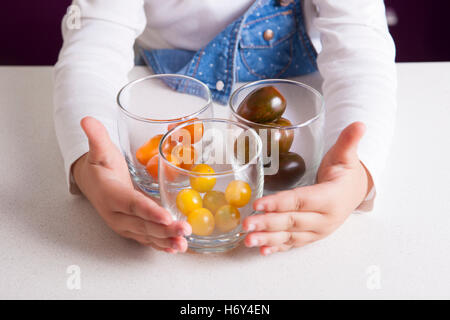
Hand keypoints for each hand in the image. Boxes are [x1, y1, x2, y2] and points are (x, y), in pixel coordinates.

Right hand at [72, 117, 190, 252]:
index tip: (166, 217)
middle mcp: (117, 214)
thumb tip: (86, 120)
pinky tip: (176, 248)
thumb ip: (96, 137)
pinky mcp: (131, 228)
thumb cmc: (99, 165)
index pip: (133, 204)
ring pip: (147, 234)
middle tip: (185, 230)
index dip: (149, 212)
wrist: (91, 182)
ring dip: (166, 240)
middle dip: (165, 229)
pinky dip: (161, 244)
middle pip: (143, 224)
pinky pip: (147, 238)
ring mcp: (124, 224)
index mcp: (111, 195)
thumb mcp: (98, 149)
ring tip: (184, 244)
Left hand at [243, 122, 372, 254]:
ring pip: (290, 236)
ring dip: (267, 239)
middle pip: (292, 221)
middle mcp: (324, 219)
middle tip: (246, 223)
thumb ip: (349, 141)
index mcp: (331, 198)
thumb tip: (359, 123)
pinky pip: (292, 244)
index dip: (280, 203)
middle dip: (268, 223)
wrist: (355, 193)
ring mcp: (317, 231)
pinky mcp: (310, 237)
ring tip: (248, 240)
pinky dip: (277, 248)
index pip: (302, 201)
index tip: (260, 204)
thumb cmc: (345, 173)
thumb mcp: (347, 156)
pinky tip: (261, 250)